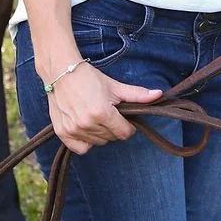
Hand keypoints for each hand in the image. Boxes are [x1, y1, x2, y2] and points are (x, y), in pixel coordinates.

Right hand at [47, 60, 161, 154]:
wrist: (61, 72)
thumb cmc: (90, 78)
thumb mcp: (115, 86)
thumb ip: (137, 95)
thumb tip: (159, 95)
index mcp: (103, 113)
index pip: (124, 133)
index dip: (128, 127)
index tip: (124, 118)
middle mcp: (87, 124)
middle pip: (111, 138)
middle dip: (114, 128)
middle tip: (108, 113)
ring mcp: (74, 130)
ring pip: (98, 143)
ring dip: (100, 133)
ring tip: (95, 116)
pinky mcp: (63, 133)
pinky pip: (81, 148)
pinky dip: (85, 141)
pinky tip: (86, 127)